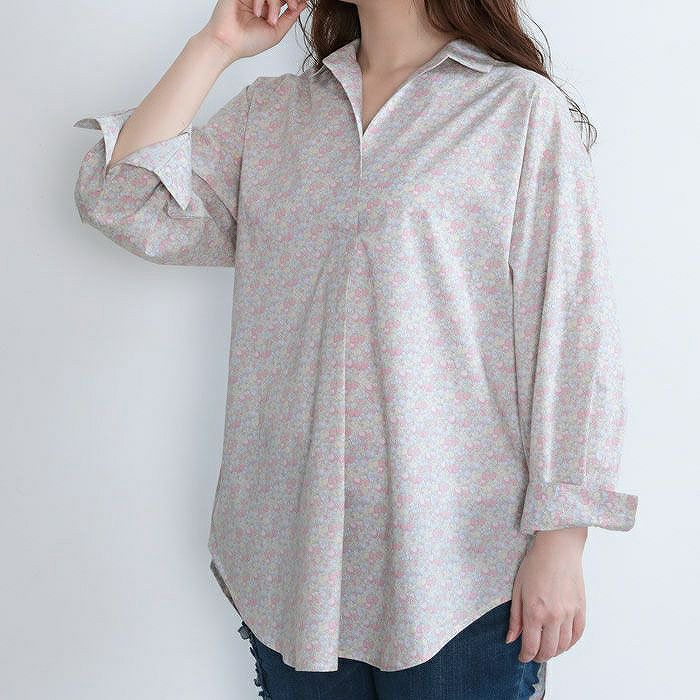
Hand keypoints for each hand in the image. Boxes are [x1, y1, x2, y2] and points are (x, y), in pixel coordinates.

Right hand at [200, 0, 307, 65]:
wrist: (228, 43)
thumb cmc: (248, 42)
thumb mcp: (276, 32)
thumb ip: (290, 18)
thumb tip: (303, 5)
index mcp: (267, 9)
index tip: (300, 4)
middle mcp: (259, 0)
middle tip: (293, 6)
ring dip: (274, 3)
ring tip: (269, 19)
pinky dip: (261, 0)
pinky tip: (258, 12)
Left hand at [507, 527, 586, 662]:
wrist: (558, 549)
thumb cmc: (535, 564)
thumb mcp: (517, 589)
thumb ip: (515, 617)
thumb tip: (511, 639)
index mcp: (534, 611)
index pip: (530, 646)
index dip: (525, 656)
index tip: (522, 656)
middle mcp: (553, 616)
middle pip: (548, 650)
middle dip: (539, 657)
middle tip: (533, 655)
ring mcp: (569, 614)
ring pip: (564, 645)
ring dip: (554, 652)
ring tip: (547, 649)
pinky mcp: (581, 609)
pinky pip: (578, 634)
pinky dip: (570, 643)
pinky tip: (563, 642)